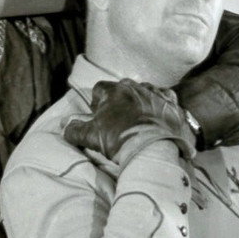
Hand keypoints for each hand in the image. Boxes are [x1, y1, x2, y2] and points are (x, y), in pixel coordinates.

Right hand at [64, 79, 195, 166]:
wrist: (155, 150)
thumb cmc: (120, 141)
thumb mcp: (91, 137)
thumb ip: (74, 130)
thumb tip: (65, 127)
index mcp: (115, 91)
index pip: (99, 88)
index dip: (96, 101)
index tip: (98, 114)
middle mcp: (136, 87)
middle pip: (123, 88)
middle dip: (118, 99)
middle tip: (118, 117)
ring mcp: (157, 93)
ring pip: (145, 90)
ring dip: (140, 100)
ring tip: (139, 117)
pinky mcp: (173, 103)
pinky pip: (166, 97)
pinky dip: (161, 104)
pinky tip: (160, 115)